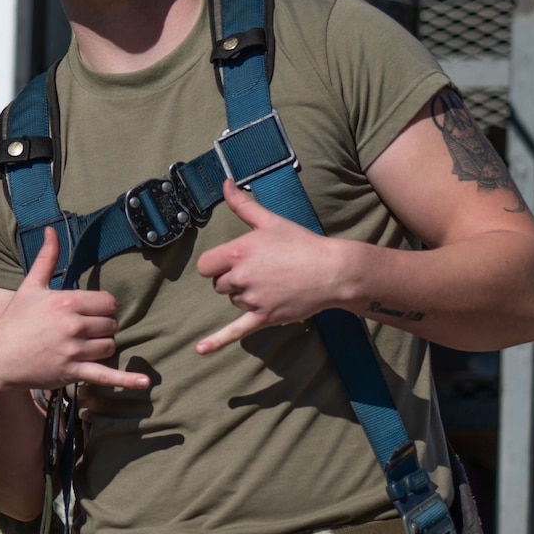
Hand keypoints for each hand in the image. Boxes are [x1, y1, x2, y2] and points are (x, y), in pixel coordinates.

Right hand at [0, 235, 147, 392]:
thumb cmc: (14, 321)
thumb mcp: (30, 287)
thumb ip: (46, 258)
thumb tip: (52, 230)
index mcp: (66, 302)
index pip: (107, 302)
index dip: (101, 308)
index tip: (88, 312)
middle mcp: (73, 325)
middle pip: (111, 324)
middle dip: (102, 327)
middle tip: (82, 330)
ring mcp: (74, 350)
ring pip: (110, 346)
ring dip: (102, 346)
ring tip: (82, 346)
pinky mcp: (73, 372)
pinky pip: (107, 375)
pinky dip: (128, 379)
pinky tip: (145, 383)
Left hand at [195, 182, 352, 353]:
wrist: (333, 271)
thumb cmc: (301, 243)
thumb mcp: (270, 221)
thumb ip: (243, 205)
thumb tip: (226, 183)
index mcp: (238, 252)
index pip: (206, 265)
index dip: (217, 265)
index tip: (232, 262)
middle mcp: (241, 276)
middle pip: (219, 286)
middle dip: (233, 281)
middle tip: (260, 272)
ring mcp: (253, 298)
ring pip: (233, 302)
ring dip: (245, 296)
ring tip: (272, 284)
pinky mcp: (264, 317)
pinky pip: (235, 331)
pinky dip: (217, 341)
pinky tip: (201, 350)